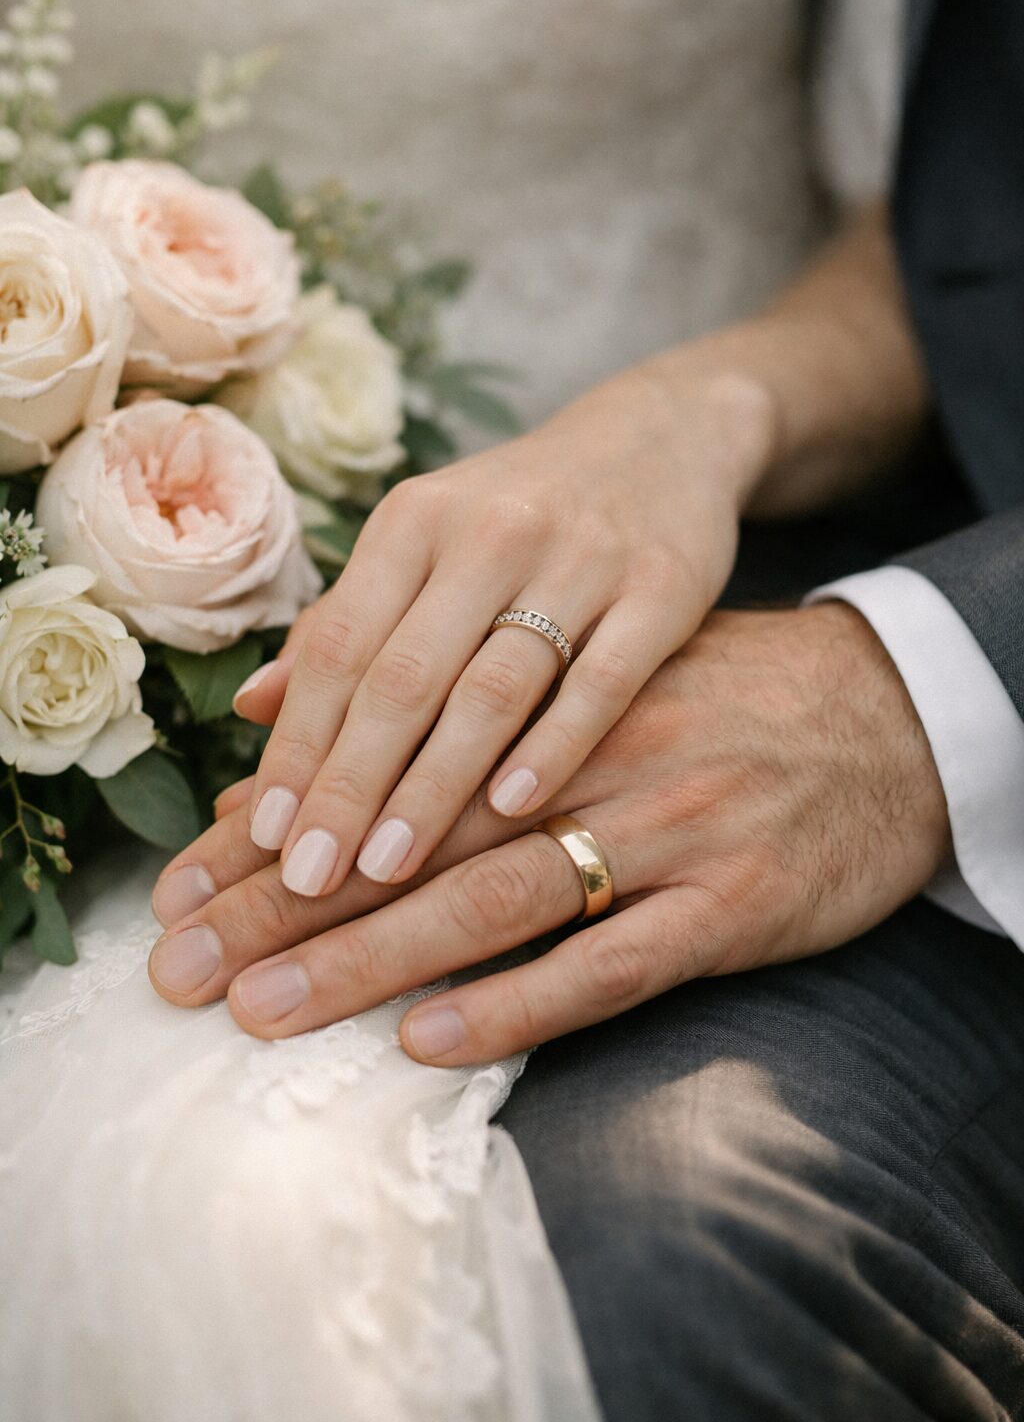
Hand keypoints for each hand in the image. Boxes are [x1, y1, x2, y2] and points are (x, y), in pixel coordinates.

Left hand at [148, 604, 951, 1062]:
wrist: (888, 715)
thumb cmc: (719, 690)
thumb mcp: (594, 659)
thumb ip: (456, 682)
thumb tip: (302, 696)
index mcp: (545, 690)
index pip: (384, 759)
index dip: (277, 826)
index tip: (182, 884)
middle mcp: (589, 757)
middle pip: (414, 833)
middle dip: (287, 902)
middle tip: (185, 962)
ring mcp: (661, 831)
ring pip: (495, 898)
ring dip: (373, 957)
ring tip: (268, 1006)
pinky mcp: (728, 905)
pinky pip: (610, 963)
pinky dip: (518, 1001)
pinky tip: (430, 1038)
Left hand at [222, 364, 773, 900]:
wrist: (660, 437)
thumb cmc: (518, 513)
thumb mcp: (425, 543)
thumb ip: (349, 622)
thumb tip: (254, 707)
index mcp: (415, 519)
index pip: (338, 644)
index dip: (298, 744)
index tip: (268, 834)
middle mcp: (489, 530)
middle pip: (403, 676)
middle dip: (349, 786)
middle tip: (310, 878)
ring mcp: (580, 558)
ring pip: (492, 687)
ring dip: (433, 786)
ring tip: (386, 868)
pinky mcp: (662, 589)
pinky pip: (601, 682)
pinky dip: (553, 747)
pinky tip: (511, 811)